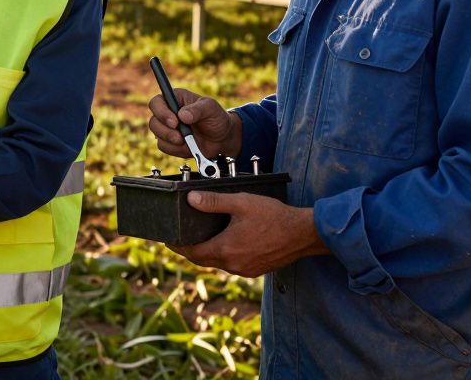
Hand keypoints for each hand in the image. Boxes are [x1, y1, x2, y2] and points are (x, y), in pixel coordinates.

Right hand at [148, 88, 241, 159]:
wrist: (221, 138)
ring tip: (186, 141)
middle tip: (180, 137)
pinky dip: (175, 149)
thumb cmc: (216, 118)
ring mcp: (167, 129)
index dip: (161, 112)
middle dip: (166, 131)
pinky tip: (187, 146)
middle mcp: (167, 113)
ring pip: (157, 135)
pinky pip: (164, 147)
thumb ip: (198, 109)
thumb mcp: (211, 108)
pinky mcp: (169, 142)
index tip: (174, 122)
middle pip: (153, 121)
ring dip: (171, 141)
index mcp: (175, 99)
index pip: (156, 102)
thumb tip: (182, 115)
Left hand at [167, 191, 328, 277]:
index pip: (192, 253)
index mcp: (226, 249)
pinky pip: (232, 265)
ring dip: (208, 253)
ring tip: (201, 238)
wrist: (303, 233)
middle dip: (190, 250)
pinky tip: (226, 243)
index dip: (177, 246)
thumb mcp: (241, 203)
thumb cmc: (274, 216)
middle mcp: (233, 264)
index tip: (167, 240)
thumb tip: (191, 199)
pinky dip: (224, 255)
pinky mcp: (255, 270)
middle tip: (180, 239)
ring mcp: (245, 270)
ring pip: (218, 263)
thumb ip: (214, 202)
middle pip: (203, 260)